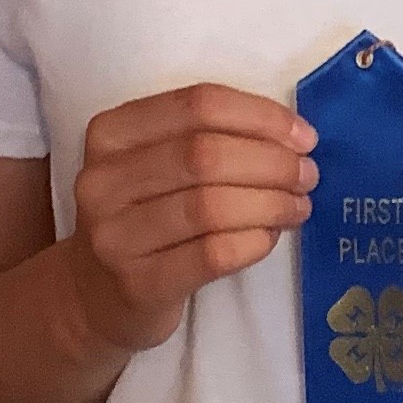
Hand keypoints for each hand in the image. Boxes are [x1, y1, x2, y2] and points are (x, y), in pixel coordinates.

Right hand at [63, 84, 316, 354]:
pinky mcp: (138, 284)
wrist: (95, 296)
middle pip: (206, 154)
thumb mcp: (156, 165)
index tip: (304, 136)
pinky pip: (212, 255)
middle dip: (272, 162)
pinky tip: (270, 237)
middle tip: (307, 176)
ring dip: (270, 203)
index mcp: (111, 133)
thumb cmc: (144, 217)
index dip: (261, 117)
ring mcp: (115, 235)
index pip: (198, 105)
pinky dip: (253, 242)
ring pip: (211, 206)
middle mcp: (103, 180)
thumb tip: (294, 137)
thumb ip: (208, 139)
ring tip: (298, 206)